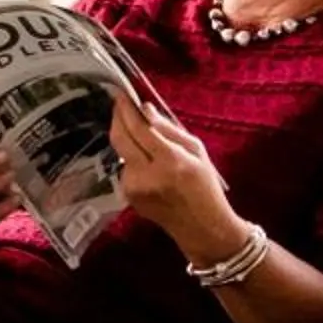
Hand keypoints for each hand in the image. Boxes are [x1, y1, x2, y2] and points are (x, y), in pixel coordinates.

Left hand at [107, 96, 243, 261]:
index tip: (122, 95)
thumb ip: (169, 129)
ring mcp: (134, 189)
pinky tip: (145, 161)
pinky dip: (130, 158)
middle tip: (120, 104)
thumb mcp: (197, 151)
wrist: (202, 227)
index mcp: (170, 161)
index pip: (140, 129)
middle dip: (117, 118)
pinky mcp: (128, 197)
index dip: (127, 110)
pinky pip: (124, 168)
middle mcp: (147, 175)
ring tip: (139, 134)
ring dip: (126, 139)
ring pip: (120, 153)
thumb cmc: (205, 186)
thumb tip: (144, 109)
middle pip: (120, 139)